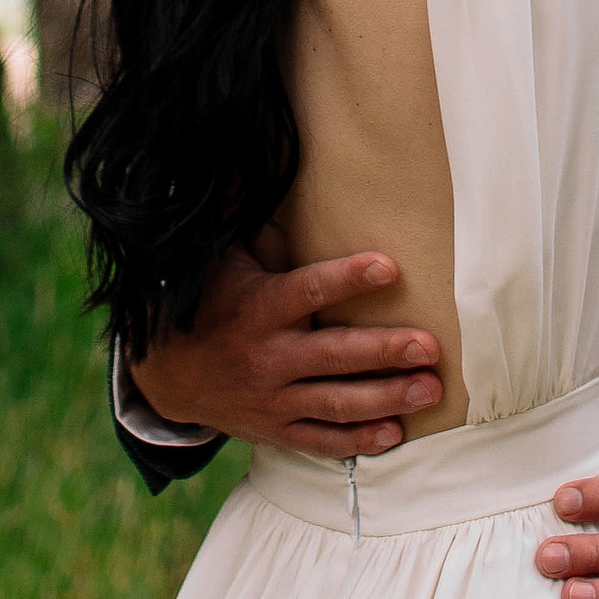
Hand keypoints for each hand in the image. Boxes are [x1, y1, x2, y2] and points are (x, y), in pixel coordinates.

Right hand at [130, 246, 445, 455]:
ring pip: (337, 403)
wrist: (168, 376)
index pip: (308, 290)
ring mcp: (273, 399)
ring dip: (387, 398)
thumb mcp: (222, 260)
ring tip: (429, 388)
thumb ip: (246, 219)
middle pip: (335, 356)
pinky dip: (359, 440)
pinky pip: (322, 440)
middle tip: (429, 347)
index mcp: (259, 309)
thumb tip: (256, 158)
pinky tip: (395, 433)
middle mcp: (268, 357)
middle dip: (385, 352)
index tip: (389, 266)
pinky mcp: (277, 430)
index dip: (348, 278)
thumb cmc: (210, 303)